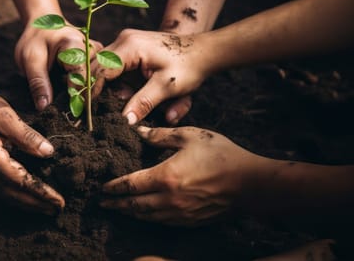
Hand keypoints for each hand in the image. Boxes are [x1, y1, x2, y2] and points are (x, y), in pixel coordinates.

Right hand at [0, 85, 64, 214]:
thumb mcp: (6, 116)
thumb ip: (27, 136)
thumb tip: (48, 152)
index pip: (22, 182)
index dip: (41, 193)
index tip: (59, 201)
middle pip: (13, 195)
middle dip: (37, 204)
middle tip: (58, 210)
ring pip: (6, 194)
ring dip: (27, 203)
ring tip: (45, 208)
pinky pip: (0, 188)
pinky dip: (16, 195)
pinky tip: (25, 194)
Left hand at [15, 23, 101, 109]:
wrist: (44, 25)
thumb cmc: (35, 40)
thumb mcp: (30, 59)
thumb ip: (38, 82)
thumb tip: (44, 107)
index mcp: (76, 45)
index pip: (82, 78)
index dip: (74, 98)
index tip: (66, 112)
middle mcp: (93, 49)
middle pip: (92, 82)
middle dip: (79, 97)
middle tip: (65, 108)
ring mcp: (98, 55)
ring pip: (95, 83)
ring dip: (82, 93)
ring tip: (68, 98)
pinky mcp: (98, 61)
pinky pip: (94, 80)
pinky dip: (83, 88)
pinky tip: (72, 92)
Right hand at [93, 29, 206, 124]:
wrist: (204, 51)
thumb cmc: (188, 66)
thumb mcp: (166, 87)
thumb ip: (143, 103)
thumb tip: (124, 121)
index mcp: (130, 46)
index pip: (100, 70)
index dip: (92, 92)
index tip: (88, 112)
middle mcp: (124, 39)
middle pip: (97, 66)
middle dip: (94, 88)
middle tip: (90, 112)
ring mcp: (126, 42)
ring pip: (104, 66)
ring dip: (104, 86)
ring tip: (105, 105)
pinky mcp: (131, 48)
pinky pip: (114, 66)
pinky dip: (114, 81)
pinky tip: (120, 95)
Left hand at [100, 126, 261, 225]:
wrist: (251, 184)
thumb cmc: (222, 155)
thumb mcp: (190, 136)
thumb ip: (160, 135)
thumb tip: (138, 131)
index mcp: (166, 176)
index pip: (131, 184)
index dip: (114, 187)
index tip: (102, 188)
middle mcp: (169, 199)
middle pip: (134, 205)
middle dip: (116, 204)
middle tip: (103, 203)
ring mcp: (180, 214)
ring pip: (147, 216)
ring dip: (130, 212)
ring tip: (119, 208)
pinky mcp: (190, 221)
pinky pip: (162, 222)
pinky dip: (148, 218)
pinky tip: (145, 214)